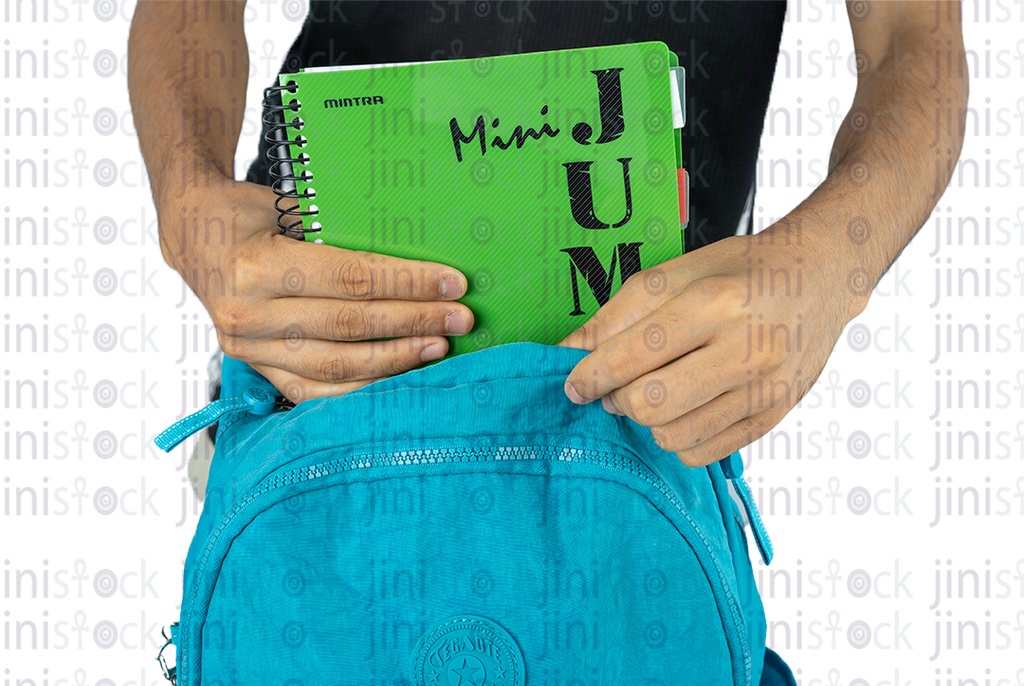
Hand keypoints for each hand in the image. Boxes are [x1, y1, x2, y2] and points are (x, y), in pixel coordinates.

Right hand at [158, 177, 474, 402]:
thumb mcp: (284, 204)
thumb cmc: (246, 214)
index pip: (348, 279)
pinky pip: (312, 389)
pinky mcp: (255, 367)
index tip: (452, 283)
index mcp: (256, 265)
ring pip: (335, 364)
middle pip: (349, 324)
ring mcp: (249, 347)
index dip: (405, 283)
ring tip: (437, 348)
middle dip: (412, 322)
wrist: (194, 239)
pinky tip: (396, 377)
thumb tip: (413, 250)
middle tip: (459, 319)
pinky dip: (358, 388)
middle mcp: (249, 313)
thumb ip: (338, 230)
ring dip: (394, 359)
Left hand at [556, 224, 862, 466]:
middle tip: (617, 383)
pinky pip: (704, 452)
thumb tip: (568, 355)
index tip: (573, 384)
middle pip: (650, 405)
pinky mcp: (774, 415)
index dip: (591, 375)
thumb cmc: (742, 271)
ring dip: (648, 419)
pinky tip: (684, 406)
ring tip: (654, 390)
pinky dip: (680, 437)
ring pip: (674, 437)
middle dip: (617, 399)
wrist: (820, 277)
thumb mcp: (674, 274)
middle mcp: (745, 350)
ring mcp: (764, 389)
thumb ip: (616, 316)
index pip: (634, 355)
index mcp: (715, 303)